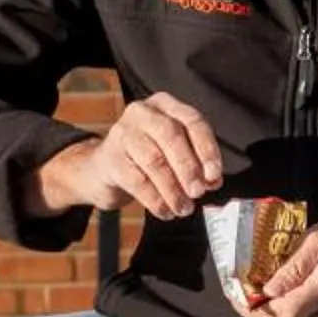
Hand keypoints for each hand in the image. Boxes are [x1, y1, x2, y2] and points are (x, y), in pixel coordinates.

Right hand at [38, 94, 223, 219]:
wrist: (103, 170)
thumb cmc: (145, 158)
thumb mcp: (173, 153)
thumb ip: (196, 163)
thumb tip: (212, 181)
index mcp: (165, 105)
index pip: (192, 120)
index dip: (207, 149)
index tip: (214, 175)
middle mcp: (142, 112)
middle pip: (171, 135)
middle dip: (188, 168)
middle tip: (198, 192)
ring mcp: (122, 133)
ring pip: (154, 159)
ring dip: (173, 189)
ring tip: (182, 207)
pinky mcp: (109, 158)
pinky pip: (137, 180)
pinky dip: (155, 200)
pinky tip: (164, 210)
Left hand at [237, 218, 317, 316]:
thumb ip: (293, 266)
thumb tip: (267, 290)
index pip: (284, 314)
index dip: (255, 309)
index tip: (237, 294)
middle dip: (254, 314)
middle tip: (237, 294)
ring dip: (266, 316)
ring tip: (250, 295)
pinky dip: (282, 316)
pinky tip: (273, 300)